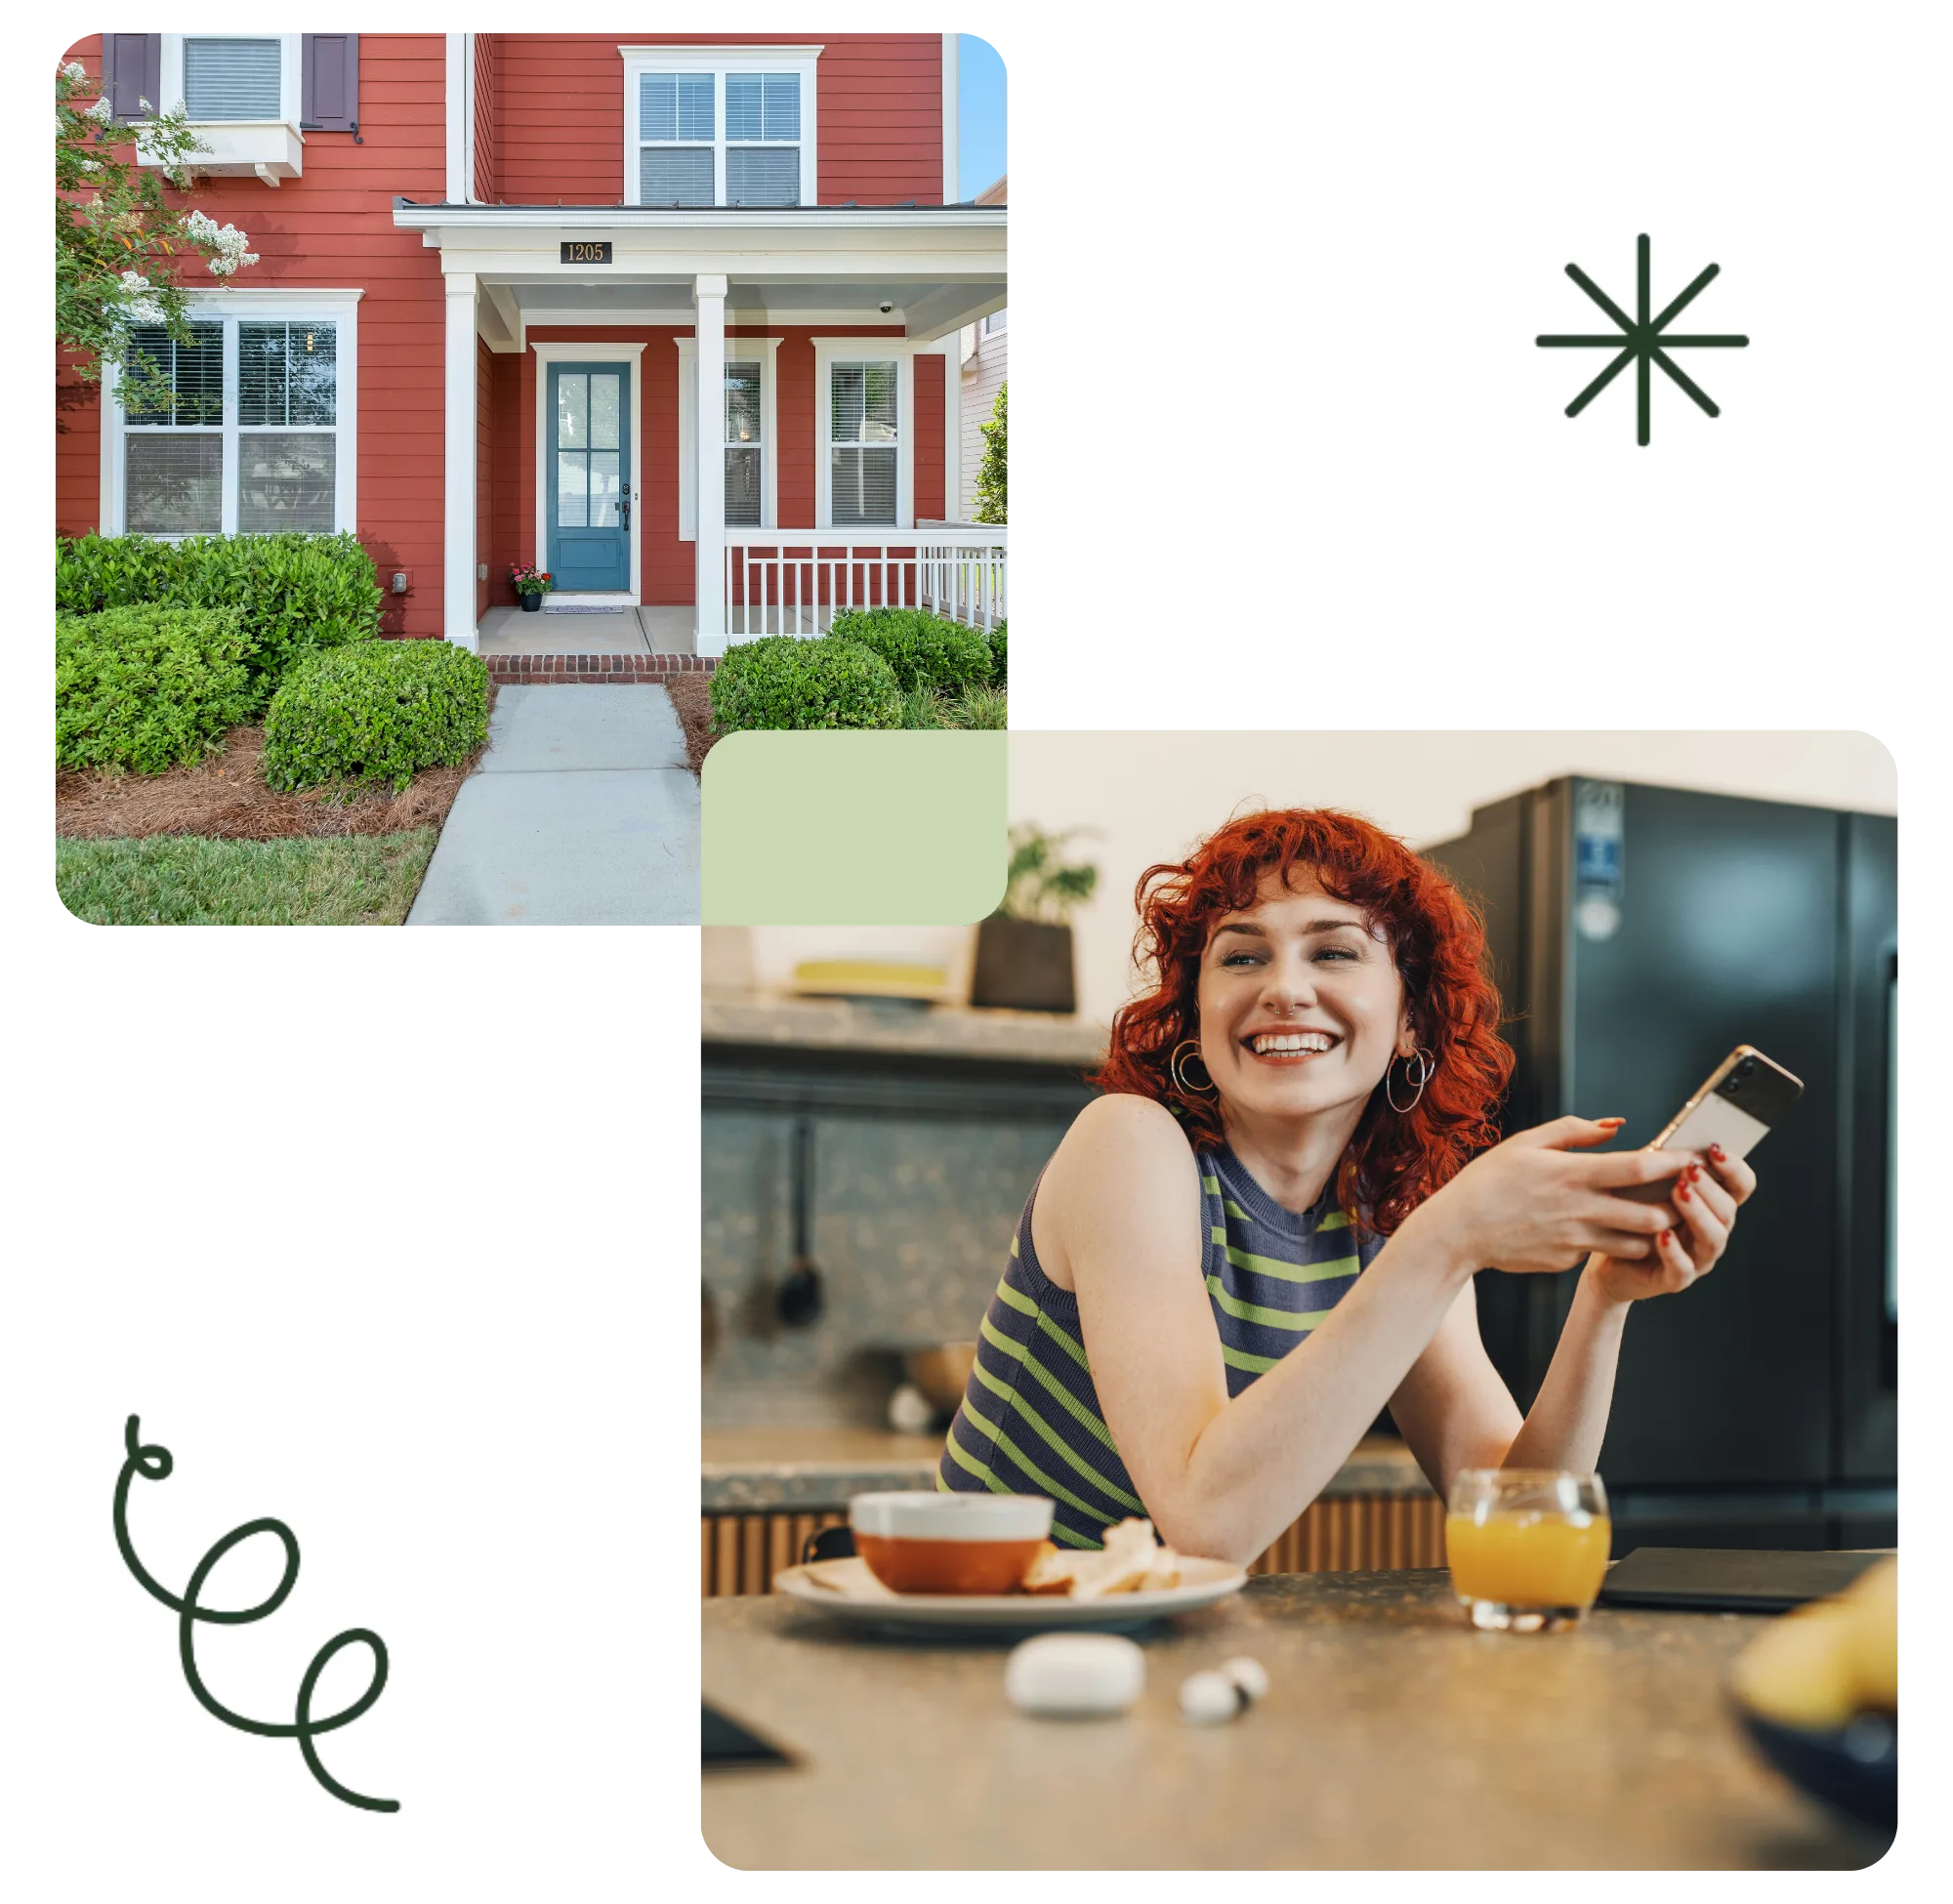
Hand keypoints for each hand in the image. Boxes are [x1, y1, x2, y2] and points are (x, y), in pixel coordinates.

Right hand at [1417, 1114, 1687, 1276]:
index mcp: (1570, 1174)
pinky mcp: (1566, 1261)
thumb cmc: (1488, 1181)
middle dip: (1675, 1207)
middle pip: (1649, 1214)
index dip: (1671, 1163)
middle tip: (1684, 1196)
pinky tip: (1603, 1232)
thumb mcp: (1525, 1142)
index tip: (1690, 1158)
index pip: (1637, 1167)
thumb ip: (1574, 1130)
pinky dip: (1610, 1243)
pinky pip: (1599, 1251)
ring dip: (1651, 1232)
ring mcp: (1573, 1241)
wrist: (1457, 1231)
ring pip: (1635, 1242)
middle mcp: (1578, 1210)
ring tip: (1658, 1218)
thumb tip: (1616, 1126)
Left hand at [1585, 1141, 1757, 1302]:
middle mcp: (1711, 1232)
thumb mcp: (1645, 1183)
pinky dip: (1675, 1250)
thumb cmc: (1629, 1214)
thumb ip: (1663, 1165)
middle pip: (1728, 1211)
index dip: (1735, 1168)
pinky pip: (1683, 1268)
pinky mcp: (1674, 1280)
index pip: (1740, 1186)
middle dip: (1711, 1188)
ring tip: (1679, 1192)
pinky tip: (1662, 1233)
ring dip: (1698, 1213)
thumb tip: (1672, 1143)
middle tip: (1690, 1169)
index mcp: (1711, 1206)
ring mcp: (1697, 1259)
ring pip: (1713, 1239)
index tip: (1716, 1149)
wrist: (1606, 1259)